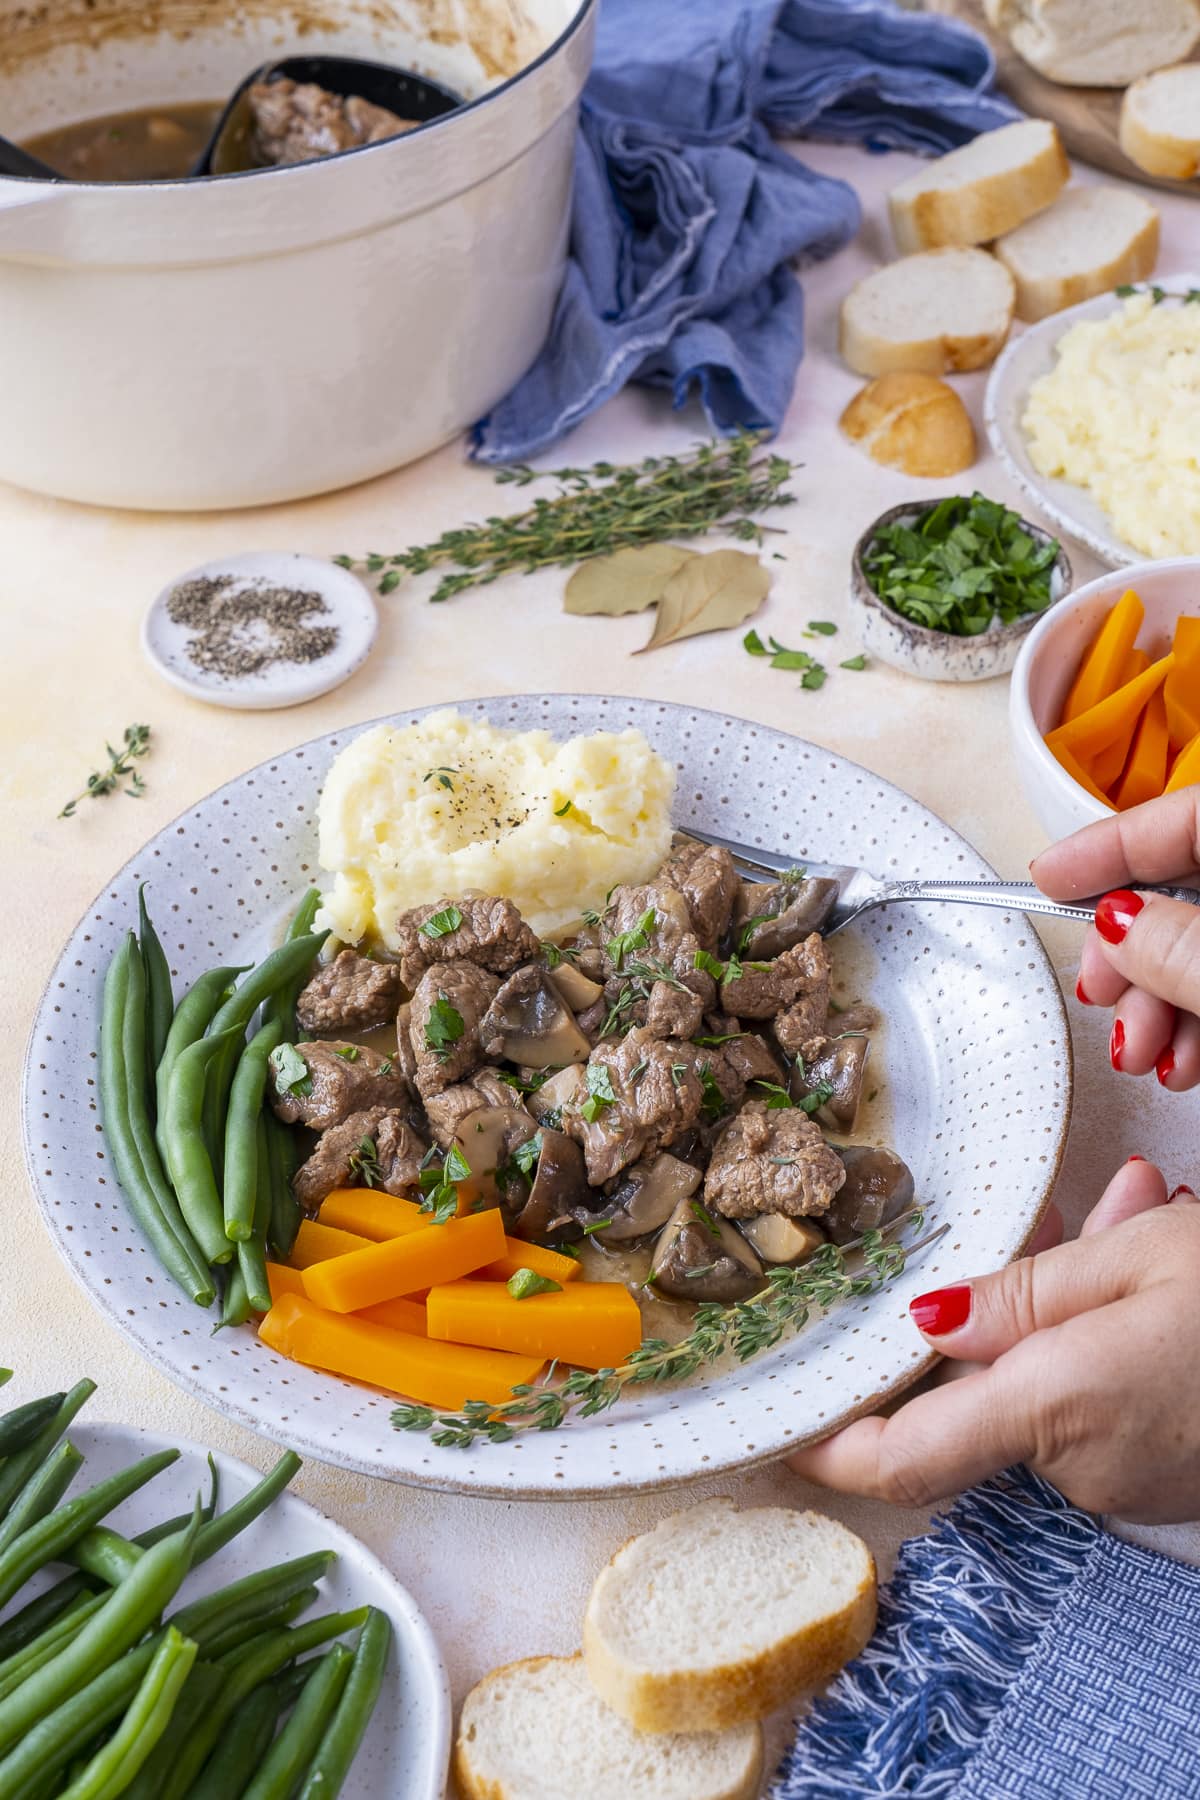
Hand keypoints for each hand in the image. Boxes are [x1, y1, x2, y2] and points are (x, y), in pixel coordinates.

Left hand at [788, 1160, 1199, 1520]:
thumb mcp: (1138, 1261)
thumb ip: (1020, 1295)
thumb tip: (928, 1320)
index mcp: (1055, 1407)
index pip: (903, 1457)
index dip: (829, 1450)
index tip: (781, 1430)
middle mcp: (1081, 1464)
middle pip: (976, 1394)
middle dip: (984, 1312)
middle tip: (1037, 1225)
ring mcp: (1124, 1478)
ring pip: (1041, 1384)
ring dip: (1057, 1311)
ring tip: (1117, 1222)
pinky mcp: (1159, 1472)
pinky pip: (1091, 1400)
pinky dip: (1096, 1341)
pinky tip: (1140, 1277)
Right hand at [1031, 789, 1199, 1089]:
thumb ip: (1177, 948)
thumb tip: (1116, 925)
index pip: (1180, 816)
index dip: (1105, 848)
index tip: (1047, 879)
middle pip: (1183, 889)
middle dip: (1129, 950)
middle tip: (1098, 991)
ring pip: (1199, 946)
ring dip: (1155, 1002)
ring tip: (1140, 1054)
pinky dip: (1195, 1020)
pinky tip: (1179, 1062)